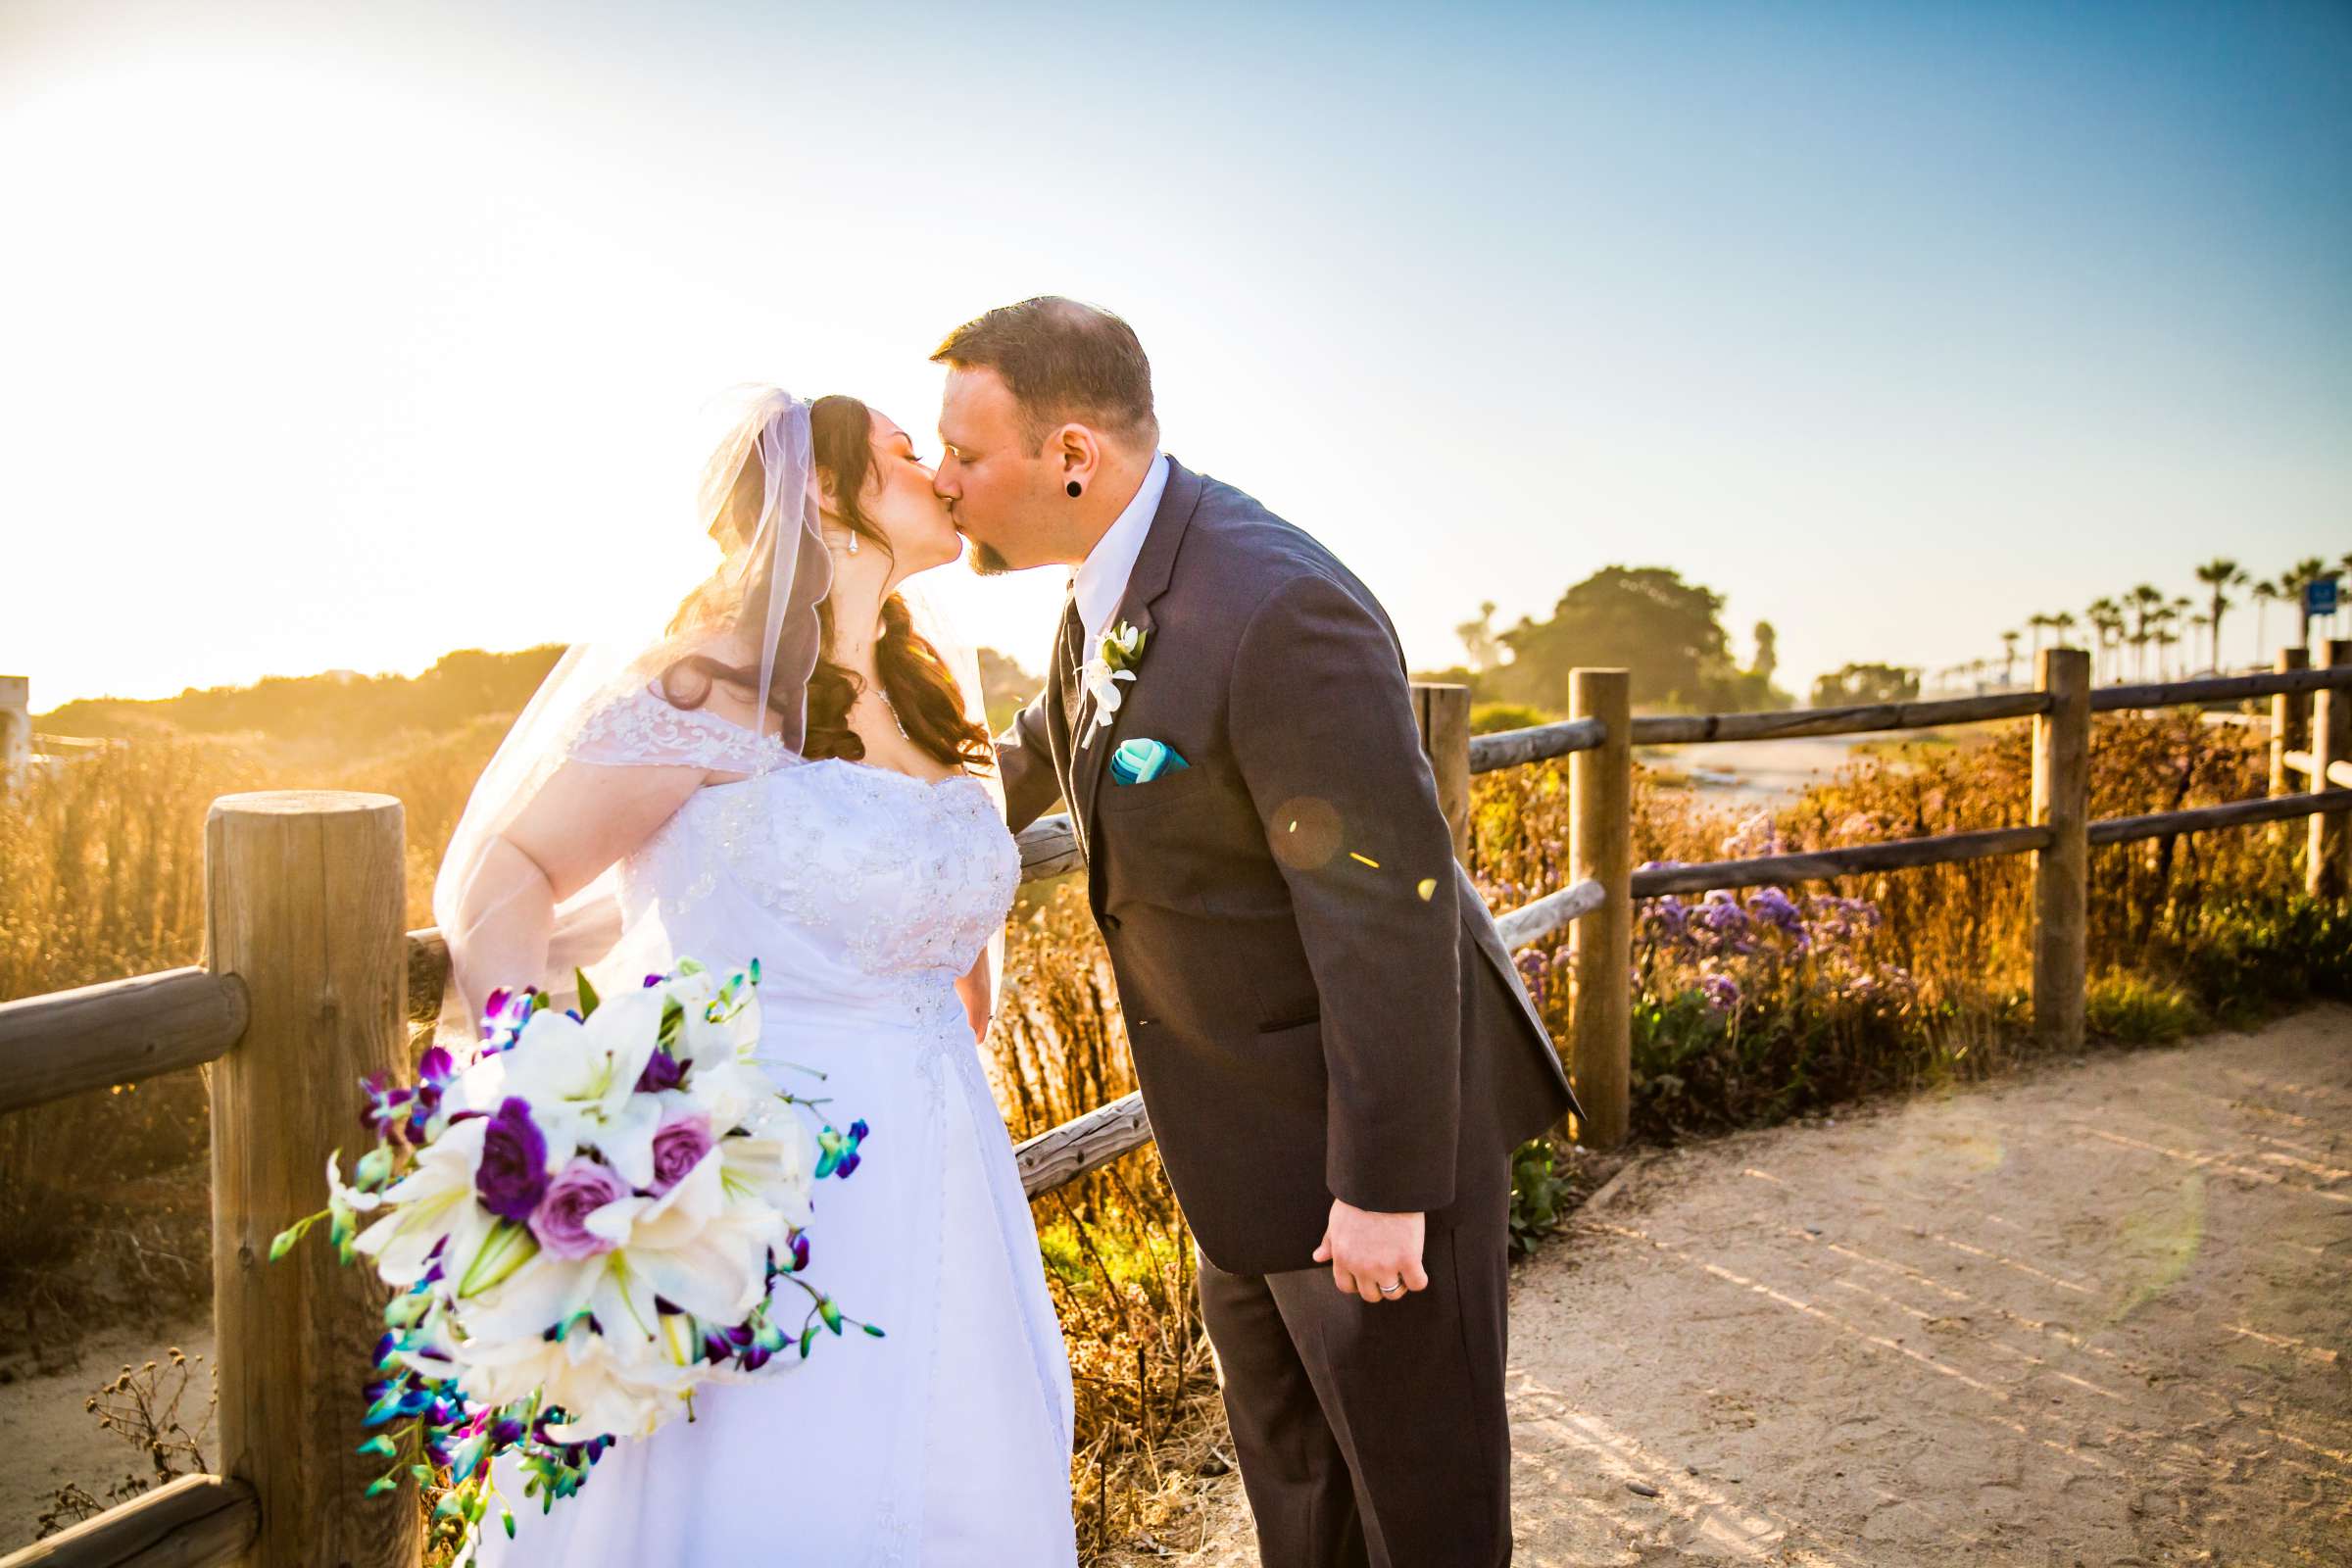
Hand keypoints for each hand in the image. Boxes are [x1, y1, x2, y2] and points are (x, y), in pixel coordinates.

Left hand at [1311, 1200, 1427, 1303]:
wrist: (1383, 1183)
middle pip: (1370, 1295)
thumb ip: (1329, 1242)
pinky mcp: (1409, 1260)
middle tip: (1387, 1270)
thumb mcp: (1337, 1219)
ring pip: (1393, 1293)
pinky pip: (1417, 1284)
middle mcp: (1362, 1267)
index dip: (1358, 1282)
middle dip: (1378, 1285)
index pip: (1346, 1286)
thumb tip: (1318, 1257)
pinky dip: (1419, 1279)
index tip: (1368, 1273)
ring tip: (1403, 1269)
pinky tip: (1417, 1267)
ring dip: (1398, 1284)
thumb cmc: (1359, 1197)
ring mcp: (1385, 1266)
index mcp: (1342, 1257)